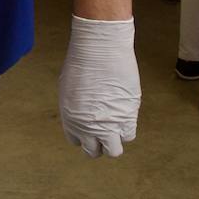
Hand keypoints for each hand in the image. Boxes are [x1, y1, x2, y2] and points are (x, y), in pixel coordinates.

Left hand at [58, 16, 139, 157]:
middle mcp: (89, 126)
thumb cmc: (82, 62)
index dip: (84, 134)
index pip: (76, 141)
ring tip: (115, 122)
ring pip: (114, 149)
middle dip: (98, 143)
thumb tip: (84, 117)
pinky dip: (126, 129)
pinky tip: (124, 113)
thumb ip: (76, 107)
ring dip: (114, 139)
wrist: (101, 48)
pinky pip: (128, 134)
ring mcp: (110, 123)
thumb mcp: (69, 88)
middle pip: (94, 151)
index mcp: (71, 119)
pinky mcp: (128, 114)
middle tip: (103, 129)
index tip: (90, 125)